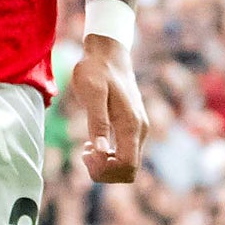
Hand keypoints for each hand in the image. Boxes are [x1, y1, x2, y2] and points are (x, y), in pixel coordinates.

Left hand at [69, 36, 147, 184]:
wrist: (107, 53)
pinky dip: (109, 157)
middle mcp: (140, 130)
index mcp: (131, 124)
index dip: (106, 170)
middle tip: (84, 151)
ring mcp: (139, 129)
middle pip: (130, 171)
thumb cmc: (95, 70)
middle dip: (105, 170)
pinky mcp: (133, 127)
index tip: (86, 152)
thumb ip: (97, 122)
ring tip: (86, 147)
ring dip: (106, 165)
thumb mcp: (91, 93)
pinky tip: (92, 143)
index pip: (128, 166)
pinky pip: (125, 154)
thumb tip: (102, 151)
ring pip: (128, 164)